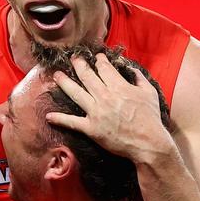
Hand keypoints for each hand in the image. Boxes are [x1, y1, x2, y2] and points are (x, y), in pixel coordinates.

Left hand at [45, 53, 172, 166]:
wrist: (148, 143)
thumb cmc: (150, 118)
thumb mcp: (149, 93)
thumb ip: (138, 77)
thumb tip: (129, 67)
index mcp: (119, 87)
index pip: (104, 68)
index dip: (98, 60)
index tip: (95, 57)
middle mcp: (105, 96)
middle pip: (87, 76)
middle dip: (78, 65)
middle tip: (72, 58)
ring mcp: (96, 112)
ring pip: (76, 93)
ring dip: (64, 83)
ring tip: (56, 75)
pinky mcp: (91, 128)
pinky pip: (72, 122)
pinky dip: (60, 119)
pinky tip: (49, 116)